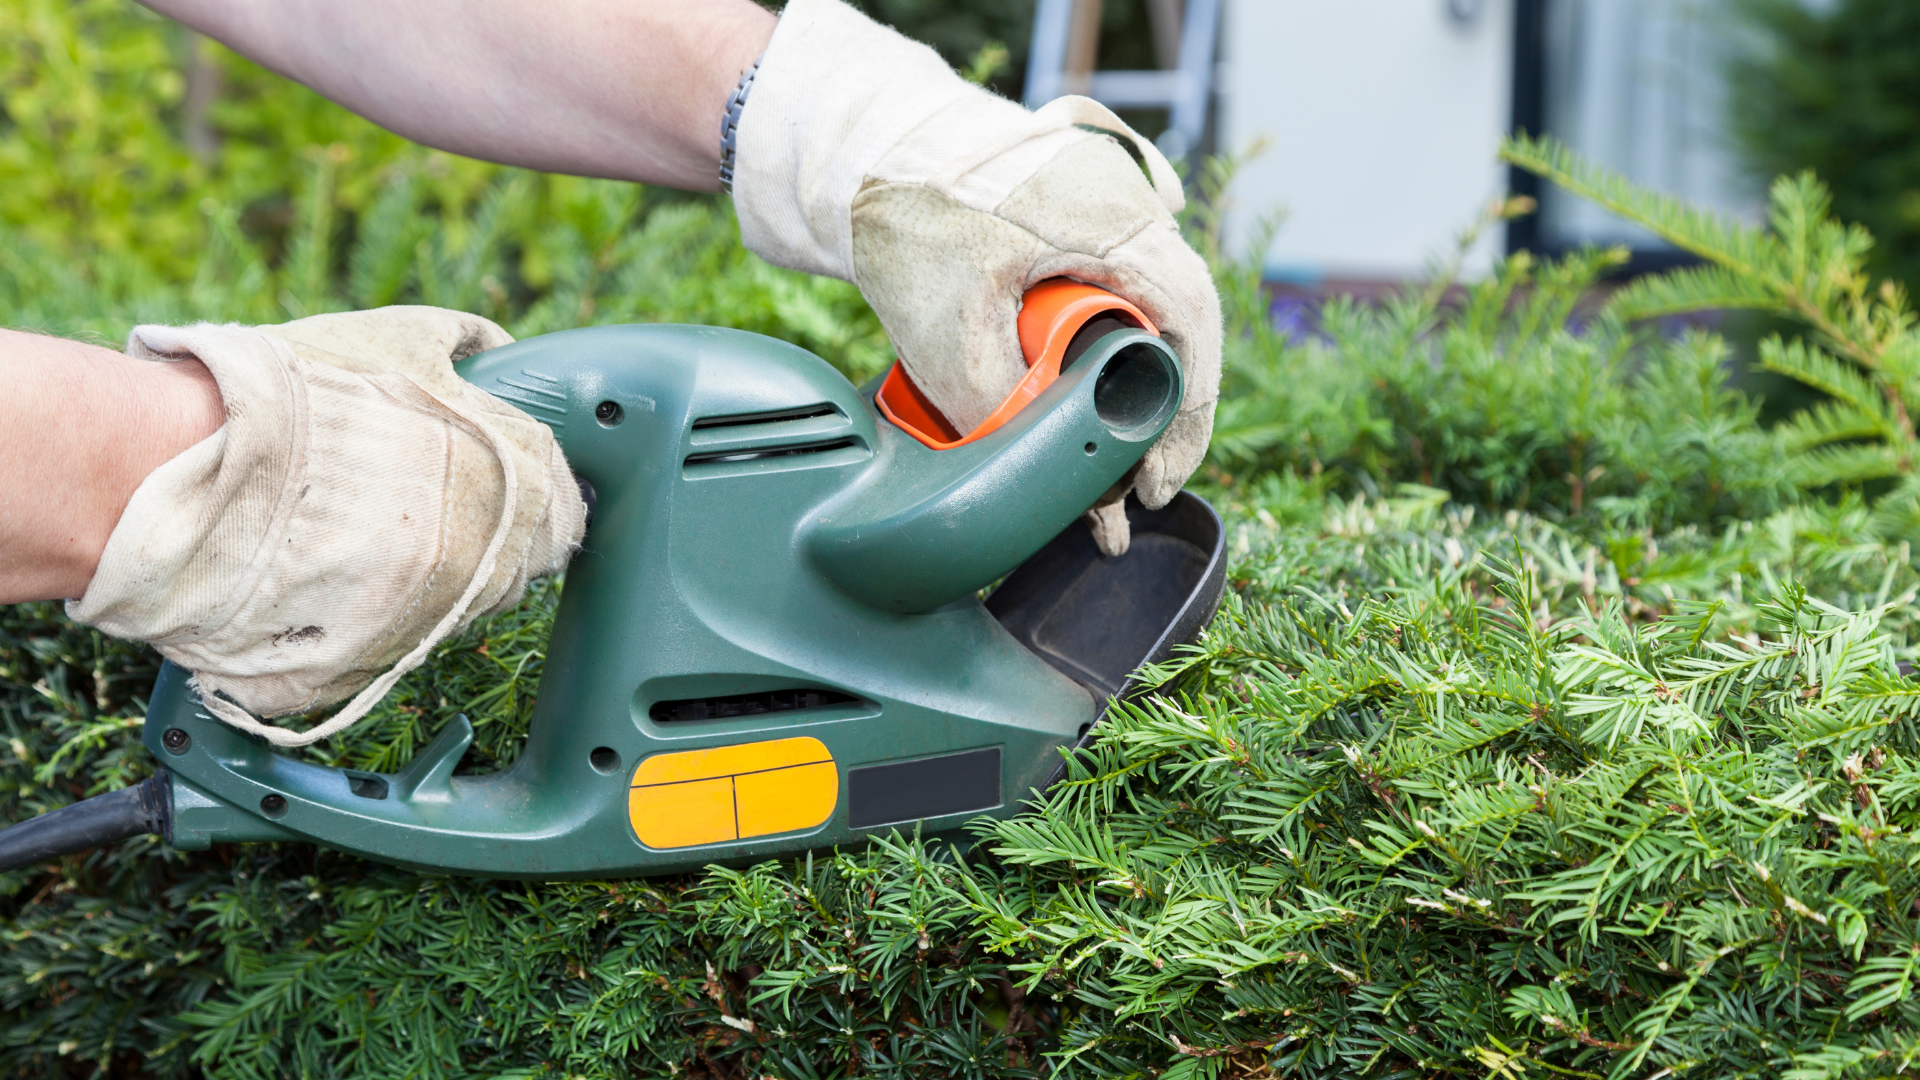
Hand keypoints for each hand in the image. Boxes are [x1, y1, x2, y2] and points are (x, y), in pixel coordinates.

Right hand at [70, 307, 586, 745]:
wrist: (185, 463)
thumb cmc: (291, 391)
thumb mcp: (398, 337)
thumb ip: (465, 346)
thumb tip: (495, 351)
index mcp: (517, 471)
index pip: (564, 501)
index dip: (534, 489)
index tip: (502, 481)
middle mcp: (495, 547)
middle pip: (523, 558)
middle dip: (492, 533)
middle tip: (428, 505)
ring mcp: (441, 608)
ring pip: (467, 601)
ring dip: (439, 572)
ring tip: (367, 532)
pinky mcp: (381, 655)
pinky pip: (407, 636)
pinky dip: (385, 608)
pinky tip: (336, 570)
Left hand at [731, 0, 1221, 554]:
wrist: (855, 148)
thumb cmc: (904, 217)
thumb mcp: (948, 332)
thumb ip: (998, 406)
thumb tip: (1043, 476)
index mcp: (1119, 217)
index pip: (1191, 326)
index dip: (1185, 417)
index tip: (1153, 484)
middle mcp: (1129, 205)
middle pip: (1175, 327)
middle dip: (1155, 415)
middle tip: (1127, 491)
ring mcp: (1105, 207)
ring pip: (1144, 314)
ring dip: (1126, 386)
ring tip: (1101, 465)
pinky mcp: (1074, 220)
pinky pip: (1111, 293)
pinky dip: (1102, 350)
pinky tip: (1081, 404)